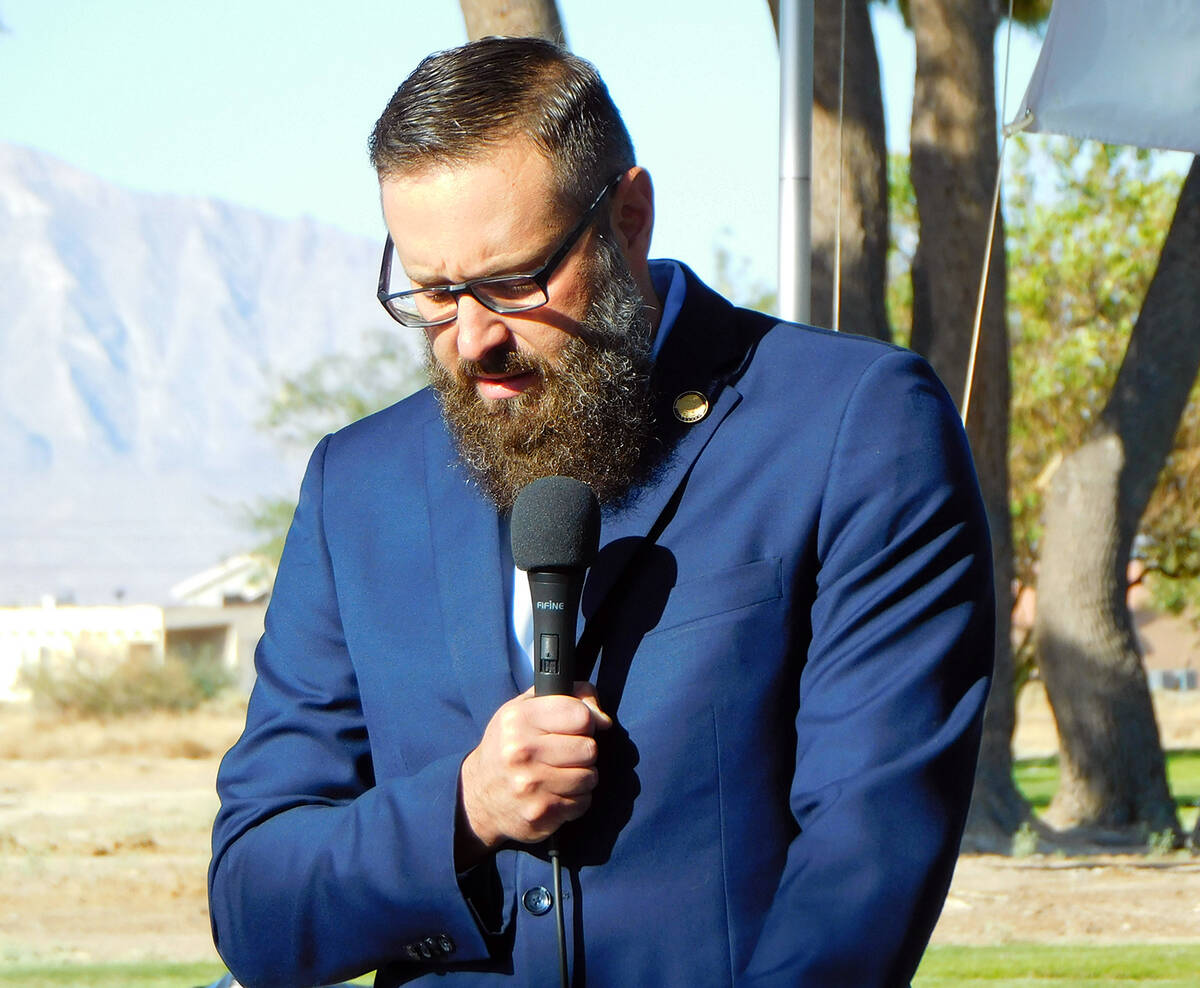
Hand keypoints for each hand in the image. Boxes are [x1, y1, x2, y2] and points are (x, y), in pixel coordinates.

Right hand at [457, 684, 611, 865]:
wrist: (478, 794)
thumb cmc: (509, 745)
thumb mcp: (526, 708)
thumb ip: (568, 696)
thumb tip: (604, 720)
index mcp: (519, 719)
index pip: (580, 715)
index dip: (585, 721)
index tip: (574, 727)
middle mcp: (521, 752)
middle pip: (589, 748)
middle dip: (583, 750)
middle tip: (565, 754)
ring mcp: (530, 786)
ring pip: (590, 776)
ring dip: (582, 776)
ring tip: (561, 773)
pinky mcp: (540, 813)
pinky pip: (582, 802)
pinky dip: (576, 799)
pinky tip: (556, 792)